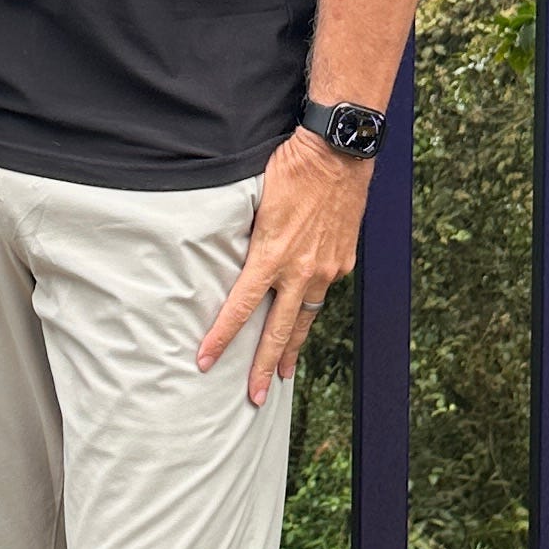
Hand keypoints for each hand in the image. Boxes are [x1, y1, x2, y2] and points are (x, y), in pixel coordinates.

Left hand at [198, 128, 370, 405]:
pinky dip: (312, 304)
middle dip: (264, 366)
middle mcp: (302, 270)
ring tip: (283, 372)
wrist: (338, 152)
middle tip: (254, 397)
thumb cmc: (292, 167)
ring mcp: (327, 269)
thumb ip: (249, 237)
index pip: (240, 308)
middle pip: (279, 330)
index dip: (221, 338)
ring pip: (306, 317)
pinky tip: (306, 313)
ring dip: (293, 346)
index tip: (204, 361)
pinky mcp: (344, 260)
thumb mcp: (257, 202)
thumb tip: (235, 259)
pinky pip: (324, 291)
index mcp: (272, 256)